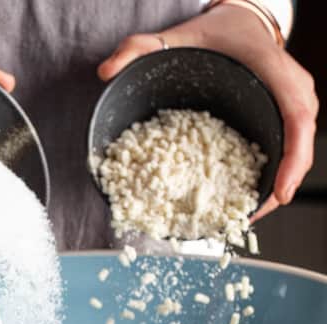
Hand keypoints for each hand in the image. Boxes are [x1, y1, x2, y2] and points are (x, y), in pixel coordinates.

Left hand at [97, 4, 317, 220]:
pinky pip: (281, 151)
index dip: (292, 158)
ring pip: (292, 153)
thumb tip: (105, 71)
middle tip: (247, 217)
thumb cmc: (212, 34)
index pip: (296, 117)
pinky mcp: (279, 121)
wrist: (236, 25)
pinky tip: (239, 202)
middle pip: (298, 144)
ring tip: (240, 218)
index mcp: (273, 71)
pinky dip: (264, 178)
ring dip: (270, 187)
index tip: (278, 193)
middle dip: (279, 184)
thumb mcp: (173, 37)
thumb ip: (137, 48)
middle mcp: (289, 93)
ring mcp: (287, 108)